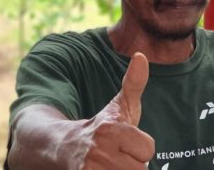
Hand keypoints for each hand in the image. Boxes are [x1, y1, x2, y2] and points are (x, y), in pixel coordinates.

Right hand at [80, 52, 154, 169]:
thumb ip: (134, 83)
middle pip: (140, 169)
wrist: (64, 148)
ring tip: (113, 164)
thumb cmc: (101, 127)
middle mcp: (99, 151)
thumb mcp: (119, 106)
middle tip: (120, 156)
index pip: (148, 149)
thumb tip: (141, 55)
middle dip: (133, 164)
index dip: (142, 148)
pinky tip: (107, 169)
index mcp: (111, 130)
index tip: (128, 143)